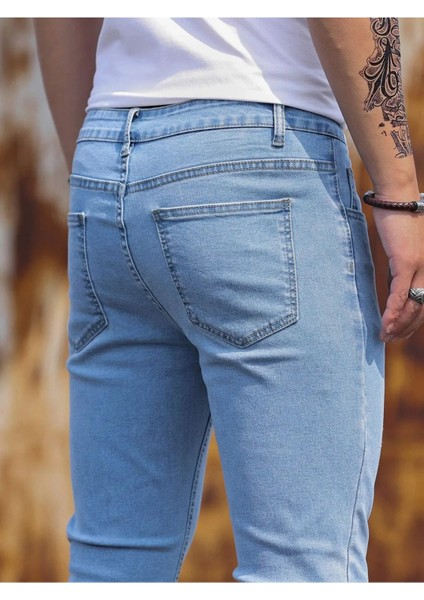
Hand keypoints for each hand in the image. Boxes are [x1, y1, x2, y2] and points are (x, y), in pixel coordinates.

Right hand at [373, 207, 423, 341]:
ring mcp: (421, 266)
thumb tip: (394, 284)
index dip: (414, 320)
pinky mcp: (407, 262)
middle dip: (407, 327)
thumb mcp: (402, 248)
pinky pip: (400, 294)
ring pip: (412, 305)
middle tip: (392, 340)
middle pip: (421, 307)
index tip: (401, 332)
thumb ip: (401, 268)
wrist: (398, 197)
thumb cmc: (399, 218)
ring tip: (386, 338)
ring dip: (399, 325)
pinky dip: (393, 312)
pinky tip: (386, 325)